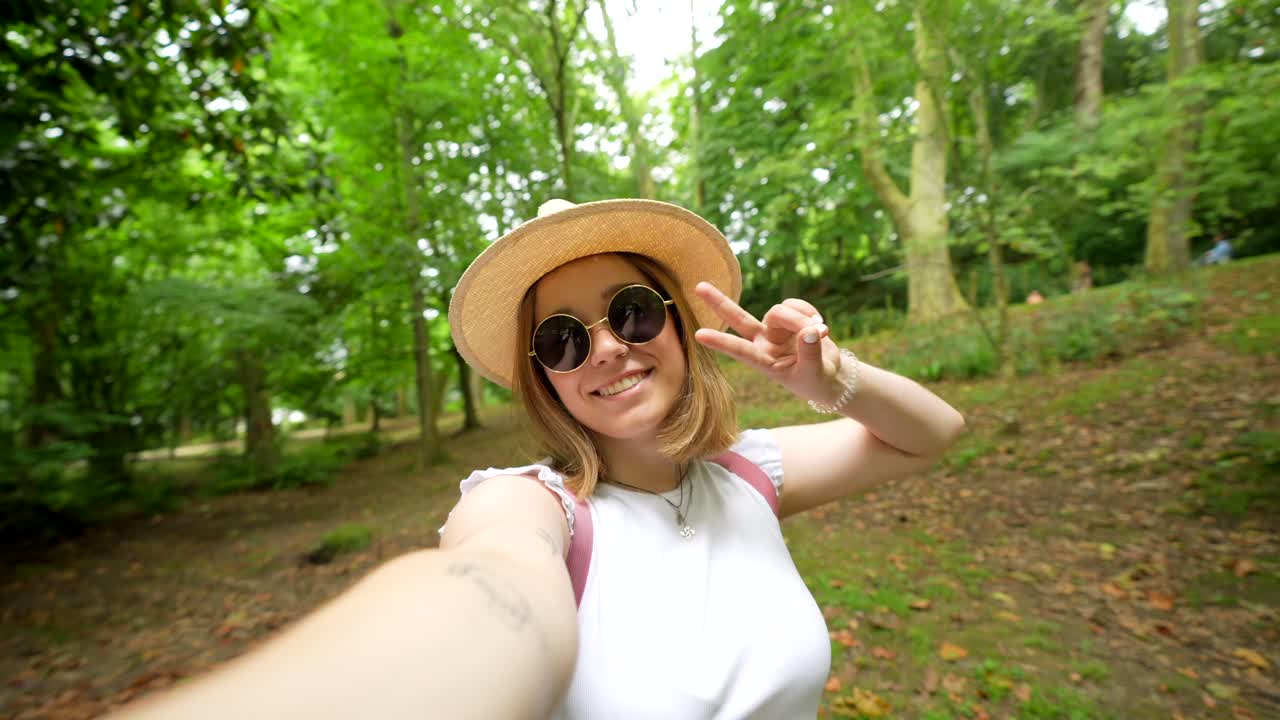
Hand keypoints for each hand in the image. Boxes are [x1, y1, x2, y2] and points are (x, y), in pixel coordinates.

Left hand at [693, 282, 842, 405]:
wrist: (830, 374)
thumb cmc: (816, 380)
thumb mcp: (814, 373)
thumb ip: (810, 353)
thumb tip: (809, 330)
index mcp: (763, 361)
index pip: (739, 350)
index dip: (720, 342)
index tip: (699, 335)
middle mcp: (763, 342)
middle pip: (738, 318)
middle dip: (719, 303)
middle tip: (698, 286)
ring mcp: (775, 328)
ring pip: (779, 311)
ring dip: (801, 319)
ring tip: (822, 333)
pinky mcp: (790, 317)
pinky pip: (795, 304)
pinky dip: (809, 311)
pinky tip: (821, 326)